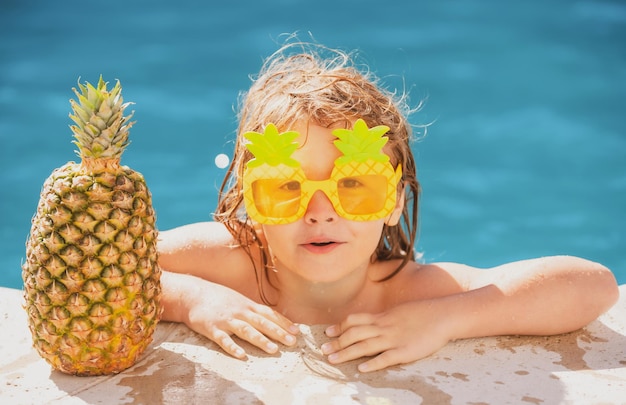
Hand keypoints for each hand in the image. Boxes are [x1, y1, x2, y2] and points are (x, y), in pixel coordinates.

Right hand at [183, 281, 299, 358]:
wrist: (192, 293)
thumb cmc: (217, 297)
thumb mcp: (238, 299)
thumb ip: (252, 308)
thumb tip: (269, 316)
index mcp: (247, 305)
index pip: (269, 314)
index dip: (283, 322)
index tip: (297, 331)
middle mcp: (240, 312)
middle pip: (262, 323)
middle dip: (278, 332)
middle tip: (292, 342)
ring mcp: (226, 320)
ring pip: (246, 331)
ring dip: (260, 340)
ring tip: (273, 349)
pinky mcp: (212, 328)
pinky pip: (224, 340)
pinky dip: (233, 347)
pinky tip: (241, 355)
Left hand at [321, 300, 452, 371]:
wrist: (443, 315)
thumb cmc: (423, 314)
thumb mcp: (399, 312)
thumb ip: (385, 318)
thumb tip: (372, 323)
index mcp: (383, 317)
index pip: (355, 321)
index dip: (340, 327)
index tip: (328, 332)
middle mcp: (384, 327)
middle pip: (354, 334)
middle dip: (337, 342)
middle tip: (323, 350)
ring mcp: (394, 339)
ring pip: (365, 346)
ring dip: (346, 353)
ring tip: (333, 360)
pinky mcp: (405, 351)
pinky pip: (385, 358)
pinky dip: (372, 364)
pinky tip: (361, 369)